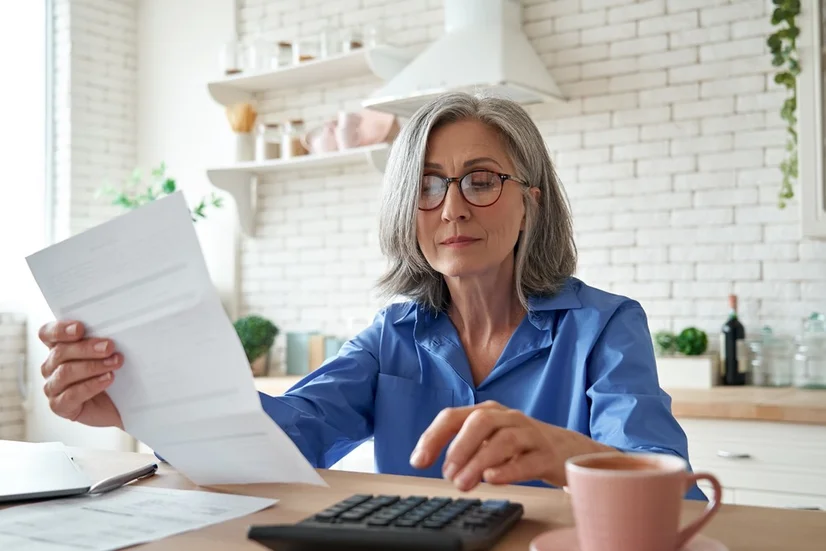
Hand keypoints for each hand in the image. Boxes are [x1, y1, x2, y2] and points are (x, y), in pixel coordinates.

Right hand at [38, 320, 123, 429]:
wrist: (120, 404)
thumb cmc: (112, 374)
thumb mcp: (107, 354)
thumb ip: (101, 341)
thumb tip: (111, 332)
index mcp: (58, 348)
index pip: (47, 334)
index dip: (60, 330)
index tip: (80, 328)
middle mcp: (51, 367)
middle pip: (60, 352)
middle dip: (87, 348)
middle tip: (109, 346)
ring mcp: (53, 387)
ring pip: (65, 373)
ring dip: (93, 366)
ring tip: (114, 363)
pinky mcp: (59, 406)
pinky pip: (71, 395)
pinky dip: (91, 385)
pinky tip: (107, 379)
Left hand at [409, 401, 611, 491]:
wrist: (567, 450)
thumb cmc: (520, 446)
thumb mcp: (489, 440)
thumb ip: (462, 447)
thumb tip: (431, 461)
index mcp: (488, 412)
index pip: (454, 416)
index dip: (433, 437)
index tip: (418, 461)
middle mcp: (508, 418)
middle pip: (480, 421)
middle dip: (459, 447)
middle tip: (447, 474)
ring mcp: (530, 434)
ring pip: (504, 440)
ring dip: (479, 462)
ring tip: (463, 484)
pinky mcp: (547, 455)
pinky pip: (528, 460)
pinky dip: (508, 469)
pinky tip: (492, 479)